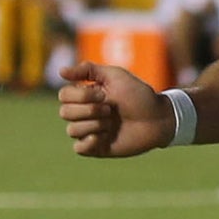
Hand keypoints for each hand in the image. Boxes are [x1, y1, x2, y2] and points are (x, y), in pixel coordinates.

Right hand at [57, 61, 172, 157]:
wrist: (159, 118)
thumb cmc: (139, 95)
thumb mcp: (116, 76)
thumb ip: (89, 70)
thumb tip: (60, 71)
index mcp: (85, 96)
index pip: (64, 95)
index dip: (81, 96)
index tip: (104, 95)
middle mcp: (84, 113)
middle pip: (64, 113)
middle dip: (89, 110)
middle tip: (110, 110)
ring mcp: (90, 131)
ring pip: (72, 130)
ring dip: (94, 125)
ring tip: (113, 123)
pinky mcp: (97, 147)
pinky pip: (79, 149)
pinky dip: (88, 143)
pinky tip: (103, 137)